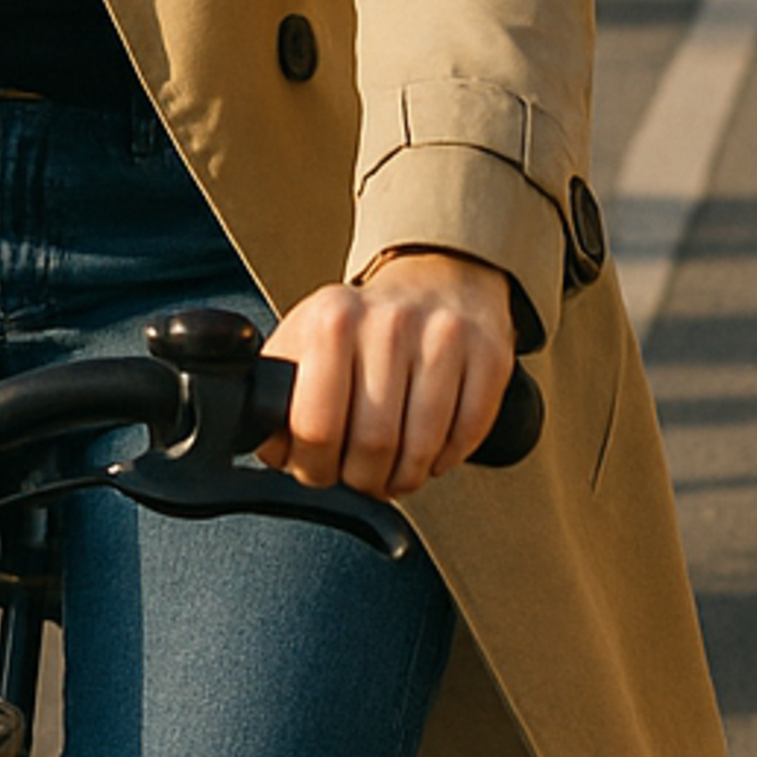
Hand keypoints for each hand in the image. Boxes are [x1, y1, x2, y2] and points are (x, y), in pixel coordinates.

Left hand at [259, 251, 517, 500]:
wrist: (437, 277)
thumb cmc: (362, 327)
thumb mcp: (305, 343)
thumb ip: (277, 396)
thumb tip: (268, 449)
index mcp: (332, 318)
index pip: (315, 425)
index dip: (314, 467)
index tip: (319, 470)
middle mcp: (389, 321)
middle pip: (372, 445)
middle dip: (362, 479)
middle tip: (361, 477)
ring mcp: (443, 336)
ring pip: (422, 448)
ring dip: (405, 477)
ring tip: (395, 469)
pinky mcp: (489, 354)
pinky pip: (466, 437)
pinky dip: (446, 460)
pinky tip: (430, 447)